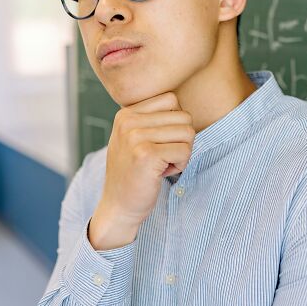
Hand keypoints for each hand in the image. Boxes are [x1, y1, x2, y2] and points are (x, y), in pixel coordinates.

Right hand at [89, 91, 194, 249]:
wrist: (118, 206)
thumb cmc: (134, 172)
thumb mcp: (135, 137)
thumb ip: (152, 118)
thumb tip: (182, 106)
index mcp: (126, 112)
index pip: (171, 99)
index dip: (175, 123)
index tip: (159, 142)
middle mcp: (128, 121)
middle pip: (184, 116)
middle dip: (181, 139)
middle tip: (163, 156)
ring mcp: (136, 137)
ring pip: (188, 132)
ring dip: (182, 153)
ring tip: (162, 164)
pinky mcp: (147, 155)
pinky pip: (186, 150)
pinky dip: (181, 164)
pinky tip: (162, 173)